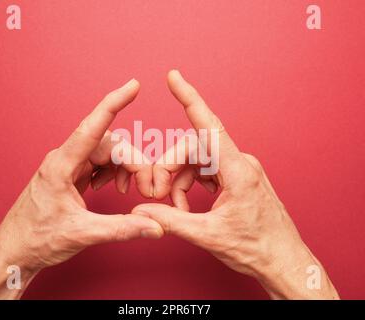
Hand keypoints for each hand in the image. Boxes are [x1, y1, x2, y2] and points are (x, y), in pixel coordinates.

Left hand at [0, 79, 162, 298]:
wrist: (15, 250)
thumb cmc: (36, 239)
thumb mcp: (82, 233)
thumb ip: (121, 229)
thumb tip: (154, 226)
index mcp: (62, 165)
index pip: (93, 127)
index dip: (114, 103)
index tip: (133, 86)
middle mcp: (65, 160)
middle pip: (110, 145)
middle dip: (134, 162)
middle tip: (147, 188)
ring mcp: (68, 167)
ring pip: (107, 153)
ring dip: (124, 168)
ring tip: (126, 191)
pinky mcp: (71, 176)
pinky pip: (99, 163)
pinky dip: (112, 173)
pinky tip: (110, 187)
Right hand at [133, 70, 338, 298]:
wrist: (282, 260)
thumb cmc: (256, 248)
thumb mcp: (208, 235)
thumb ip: (171, 219)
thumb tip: (142, 210)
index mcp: (238, 171)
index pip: (209, 126)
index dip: (190, 98)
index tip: (174, 77)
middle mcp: (240, 163)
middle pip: (193, 149)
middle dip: (170, 168)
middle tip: (156, 195)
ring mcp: (240, 169)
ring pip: (198, 160)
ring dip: (180, 180)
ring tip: (178, 208)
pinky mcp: (238, 177)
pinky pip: (207, 170)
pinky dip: (192, 184)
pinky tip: (189, 204)